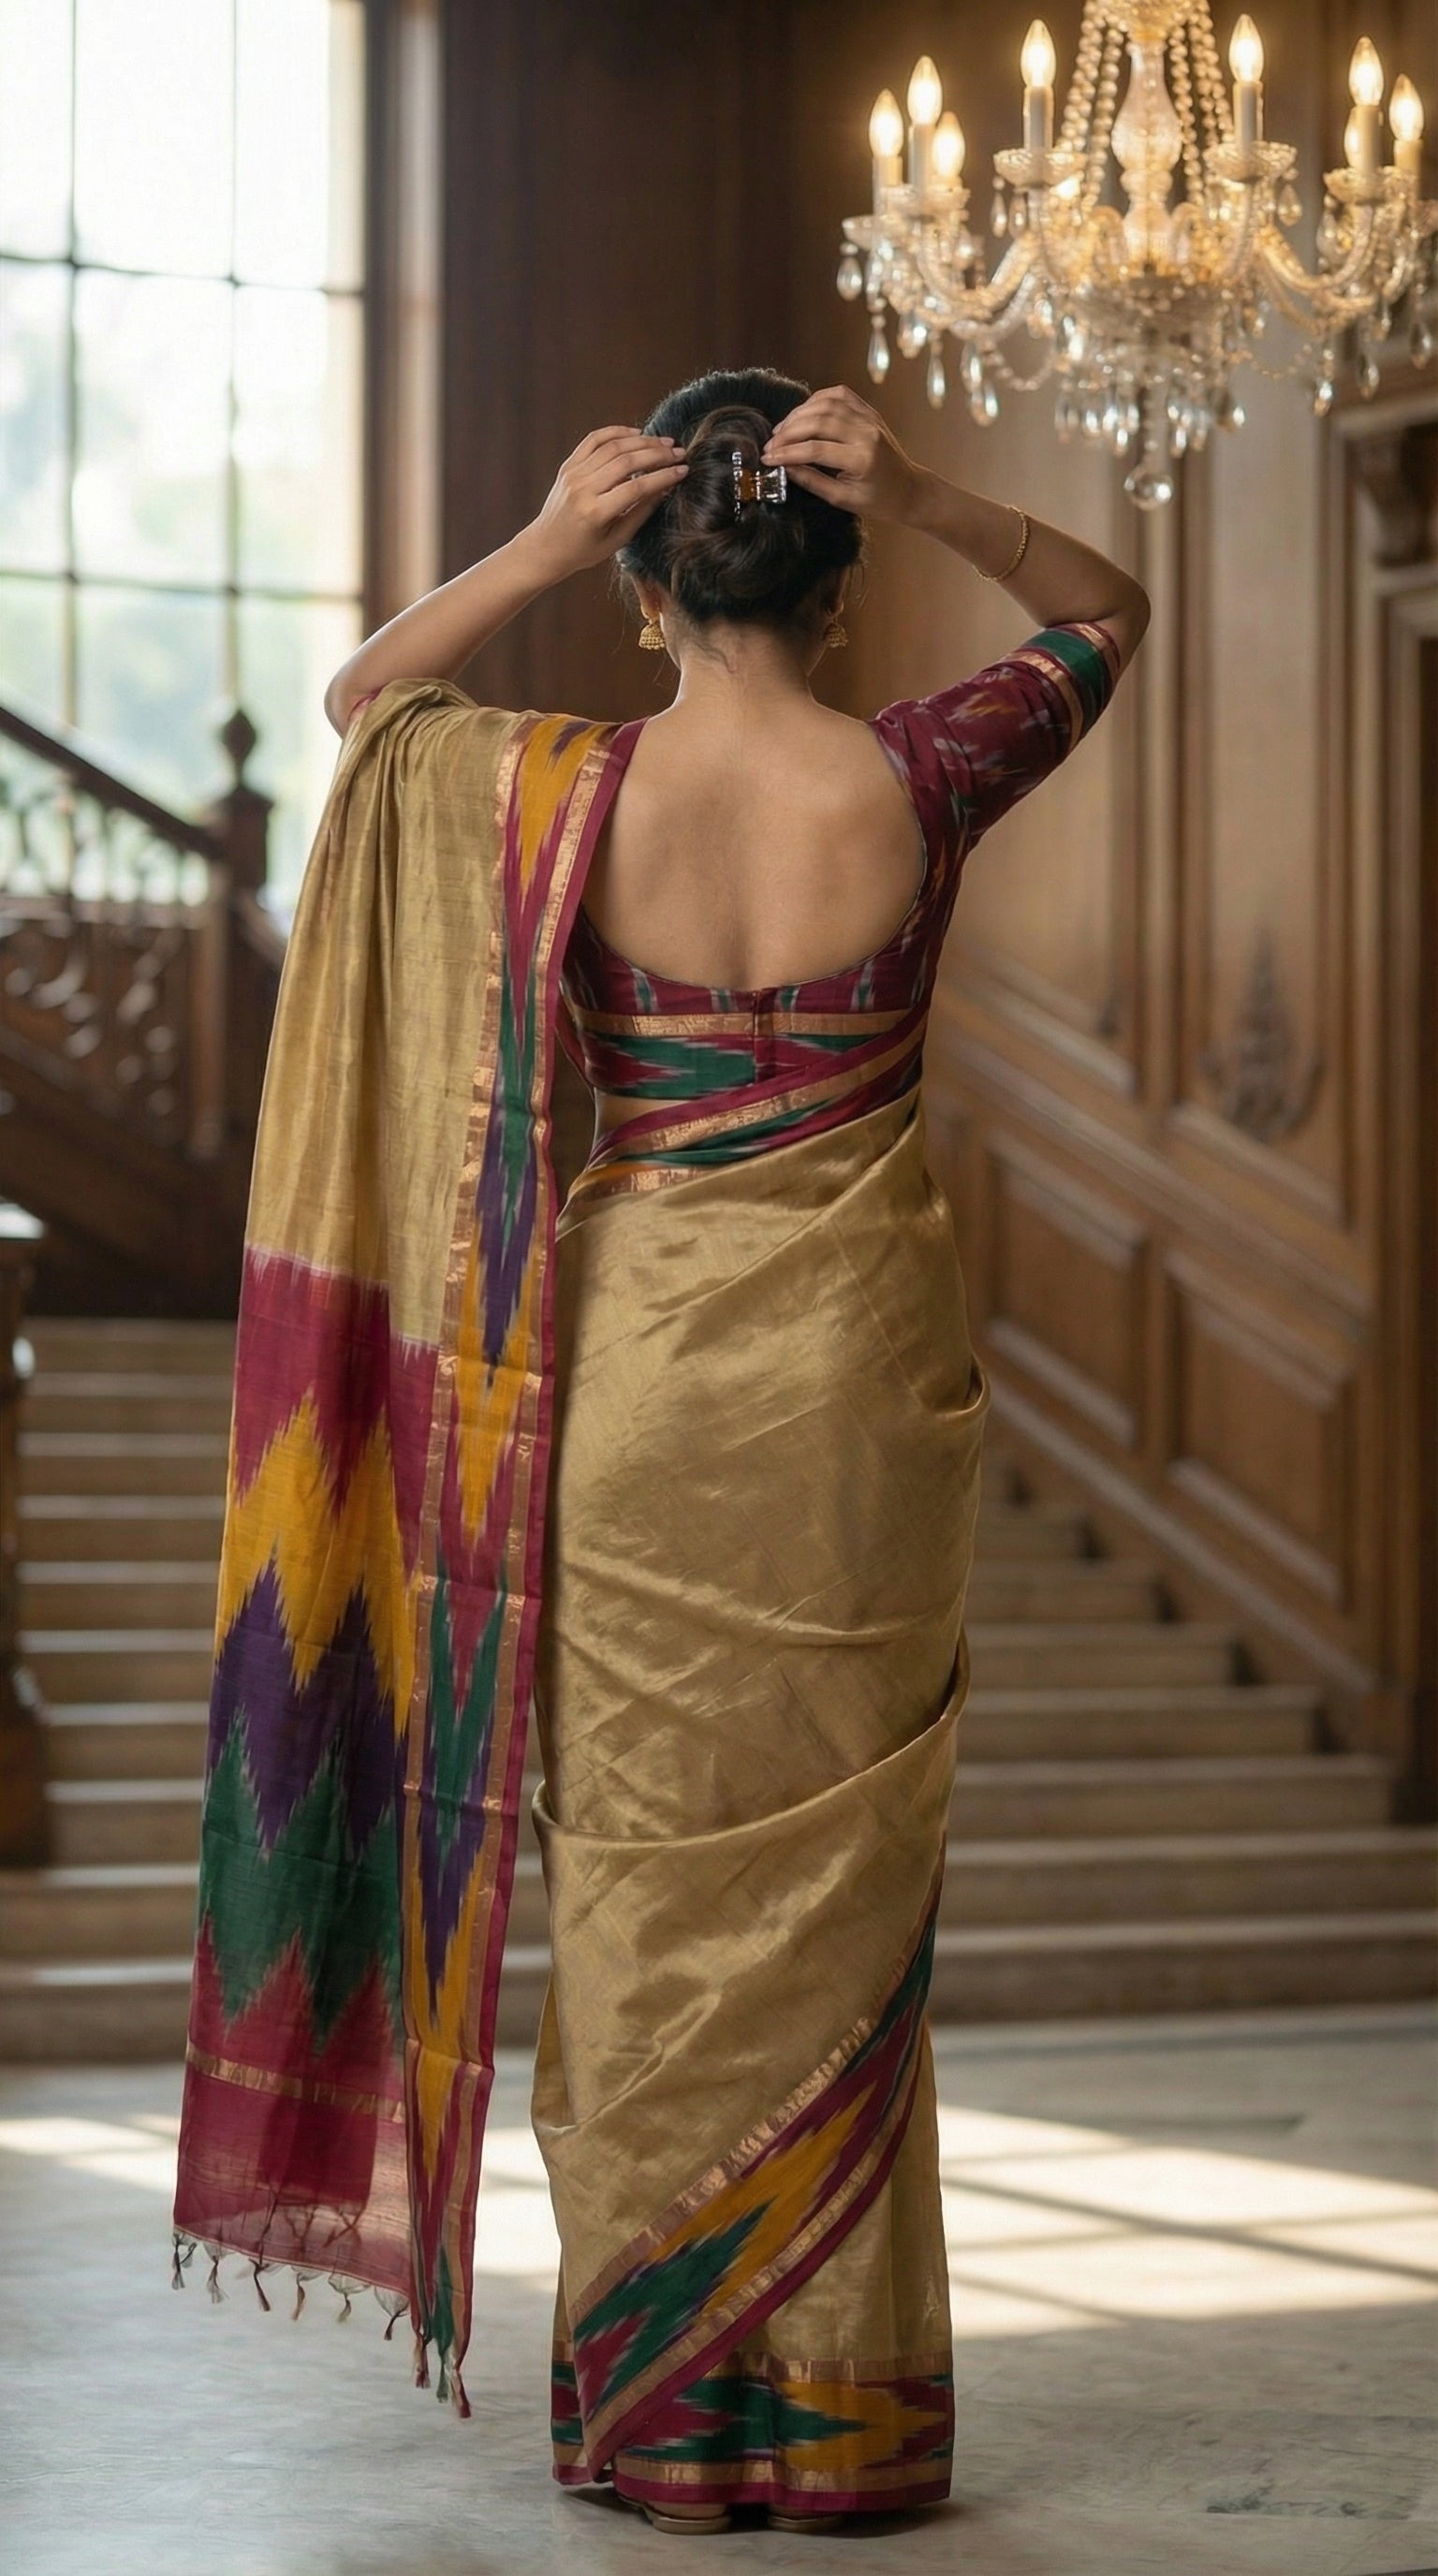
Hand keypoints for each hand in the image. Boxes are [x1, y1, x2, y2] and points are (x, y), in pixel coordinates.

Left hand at [526, 427, 687, 576]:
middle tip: (679, 452)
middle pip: (626, 461)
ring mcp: (573, 474)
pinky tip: (636, 434)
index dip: (663, 476)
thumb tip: (665, 488)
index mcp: (595, 512)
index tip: (683, 471)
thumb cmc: (583, 551)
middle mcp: (582, 489)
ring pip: (612, 446)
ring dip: (642, 441)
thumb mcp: (616, 540)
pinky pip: (594, 440)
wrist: (545, 546)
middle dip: (656, 454)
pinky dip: (616, 432)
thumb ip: (640, 512)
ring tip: (664, 443)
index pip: (636, 487)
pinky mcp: (568, 465)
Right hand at [762, 386, 923, 523]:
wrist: (908, 488)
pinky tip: (802, 414)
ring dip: (799, 414)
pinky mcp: (869, 411)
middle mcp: (867, 433)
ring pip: (826, 403)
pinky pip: (838, 395)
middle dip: (789, 431)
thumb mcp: (842, 499)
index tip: (768, 458)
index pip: (816, 449)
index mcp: (862, 459)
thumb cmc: (878, 500)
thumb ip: (812, 481)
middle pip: (818, 421)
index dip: (787, 453)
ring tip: (781, 430)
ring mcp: (869, 418)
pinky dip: (816, 400)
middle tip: (771, 444)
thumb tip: (784, 467)